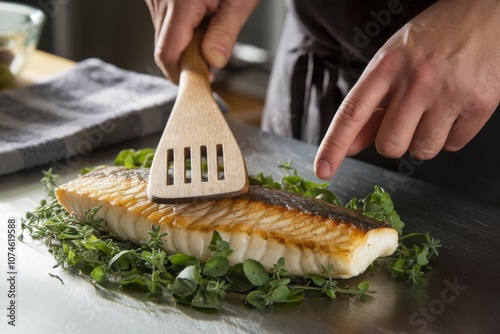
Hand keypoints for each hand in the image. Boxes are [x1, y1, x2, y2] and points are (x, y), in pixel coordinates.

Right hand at [144, 0, 258, 83]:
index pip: (168, 53)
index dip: (181, 74)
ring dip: (183, 47)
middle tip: (210, 65)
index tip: (200, 82)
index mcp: (181, 2)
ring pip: (163, 37)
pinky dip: (180, 32)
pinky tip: (198, 23)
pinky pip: (163, 23)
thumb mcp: (241, 1)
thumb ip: (226, 32)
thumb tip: (213, 62)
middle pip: (164, 48)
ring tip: (207, 34)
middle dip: (186, 62)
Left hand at [314, 0, 499, 178]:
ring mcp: (449, 92)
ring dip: (423, 139)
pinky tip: (455, 108)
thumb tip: (351, 145)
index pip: (352, 113)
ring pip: (422, 151)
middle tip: (406, 118)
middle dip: (393, 140)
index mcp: (387, 65)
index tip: (323, 169)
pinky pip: (454, 146)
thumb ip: (370, 104)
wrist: (487, 12)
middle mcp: (416, 79)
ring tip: (434, 108)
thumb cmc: (435, 36)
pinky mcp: (480, 103)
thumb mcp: (393, 60)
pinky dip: (451, 135)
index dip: (334, 145)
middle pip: (389, 145)